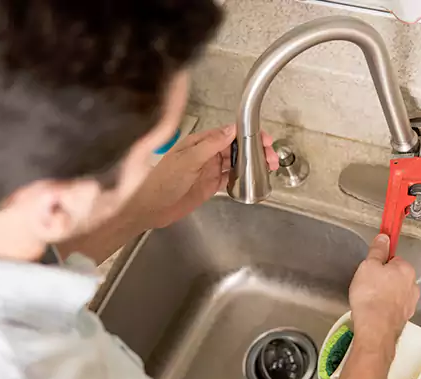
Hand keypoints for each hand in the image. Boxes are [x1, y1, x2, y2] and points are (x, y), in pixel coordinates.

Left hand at [129, 124, 278, 228]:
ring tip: (268, 167)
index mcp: (199, 143)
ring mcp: (208, 170)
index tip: (263, 138)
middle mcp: (206, 154)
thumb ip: (210, 145)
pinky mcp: (209, 186)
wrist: (150, 207)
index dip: (247, 135)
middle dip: (255, 150)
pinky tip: (253, 179)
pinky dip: (242, 178)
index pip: (228, 134)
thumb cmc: (162, 181)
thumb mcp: (188, 160)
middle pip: (236, 148)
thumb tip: (230, 130)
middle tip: (271, 156)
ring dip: (252, 164)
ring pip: (236, 163)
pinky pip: (230, 179)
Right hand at [348, 234, 419, 345]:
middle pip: (395, 276)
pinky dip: (385, 307)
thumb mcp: (368, 265)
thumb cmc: (371, 296)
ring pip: (395, 292)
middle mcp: (412, 286)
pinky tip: (373, 309)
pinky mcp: (403, 317)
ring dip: (384, 294)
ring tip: (368, 298)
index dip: (380, 263)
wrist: (375, 329)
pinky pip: (393, 306)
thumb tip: (384, 238)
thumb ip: (377, 251)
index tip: (371, 267)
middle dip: (382, 279)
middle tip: (367, 283)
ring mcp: (409, 303)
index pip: (393, 259)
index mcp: (406, 269)